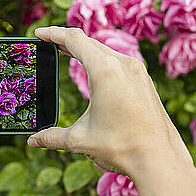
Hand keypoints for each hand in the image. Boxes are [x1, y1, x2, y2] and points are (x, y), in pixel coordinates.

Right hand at [28, 26, 193, 178]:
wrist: (161, 161)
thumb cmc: (122, 147)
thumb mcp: (80, 140)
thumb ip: (52, 137)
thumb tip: (34, 140)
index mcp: (105, 71)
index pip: (74, 39)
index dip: (53, 34)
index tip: (38, 33)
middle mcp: (124, 65)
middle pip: (89, 41)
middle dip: (66, 40)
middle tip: (48, 42)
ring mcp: (137, 72)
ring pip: (105, 50)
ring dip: (85, 49)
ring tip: (67, 52)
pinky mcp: (144, 82)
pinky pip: (118, 61)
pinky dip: (100, 59)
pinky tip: (94, 70)